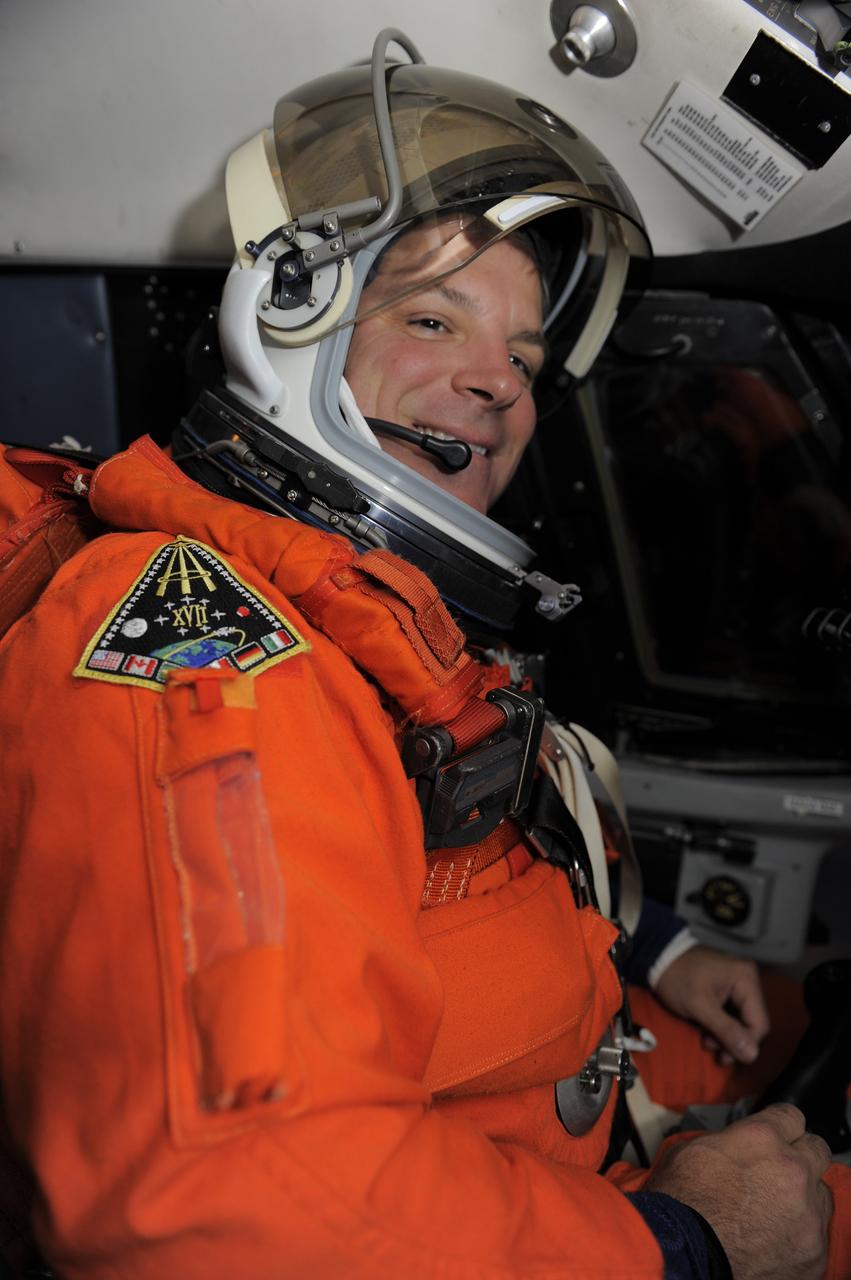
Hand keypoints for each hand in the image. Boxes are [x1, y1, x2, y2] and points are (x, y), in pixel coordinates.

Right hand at [645, 1103, 831, 1279]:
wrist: (685, 1254)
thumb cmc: (680, 1204)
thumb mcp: (691, 1149)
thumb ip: (726, 1141)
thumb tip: (732, 1145)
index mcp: (762, 1138)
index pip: (791, 1116)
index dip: (780, 1126)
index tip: (776, 1135)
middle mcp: (793, 1170)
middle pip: (817, 1149)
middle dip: (800, 1157)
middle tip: (779, 1170)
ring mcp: (808, 1213)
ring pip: (821, 1194)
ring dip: (804, 1197)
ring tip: (775, 1210)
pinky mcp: (814, 1251)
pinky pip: (818, 1234)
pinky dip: (800, 1234)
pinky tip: (774, 1238)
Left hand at [654, 944, 768, 1064]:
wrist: (656, 957)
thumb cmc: (677, 979)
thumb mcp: (700, 1007)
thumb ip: (727, 1031)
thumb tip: (752, 1056)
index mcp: (745, 978)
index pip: (759, 1022)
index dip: (746, 1044)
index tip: (726, 1057)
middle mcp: (747, 979)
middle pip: (751, 1022)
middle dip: (734, 1041)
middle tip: (715, 1053)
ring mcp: (738, 982)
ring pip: (741, 1020)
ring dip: (726, 1036)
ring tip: (707, 1042)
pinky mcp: (727, 987)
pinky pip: (732, 1013)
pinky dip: (721, 1026)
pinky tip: (707, 1033)